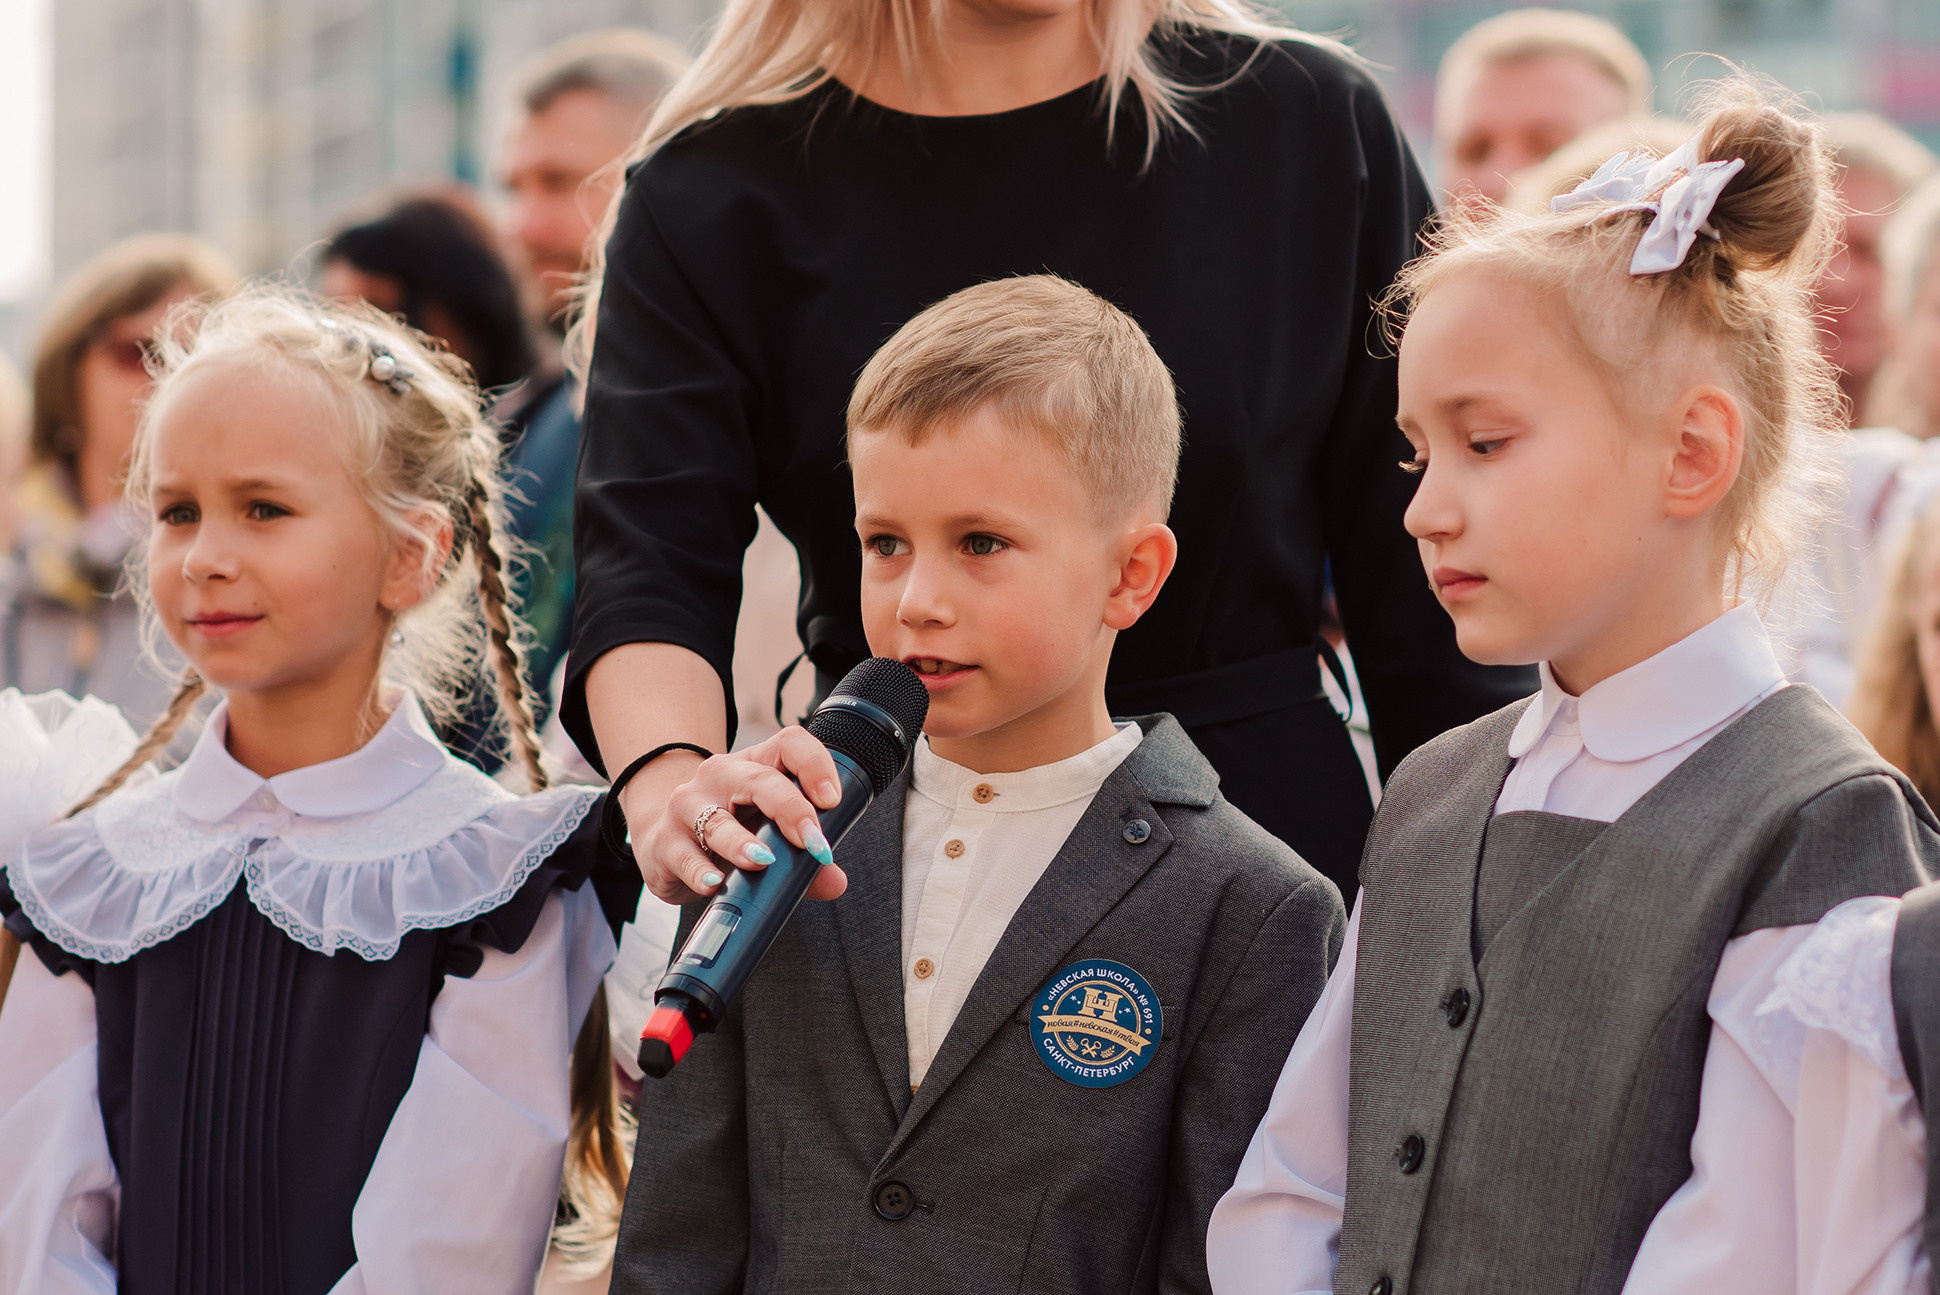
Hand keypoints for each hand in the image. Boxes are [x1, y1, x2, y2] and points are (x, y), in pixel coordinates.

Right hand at [631, 726, 848, 903]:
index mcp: (756, 765)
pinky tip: (715, 884)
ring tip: (762, 861)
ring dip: (741, 843)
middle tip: (813, 842)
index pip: (789, 744)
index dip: (815, 766)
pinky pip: (683, 855)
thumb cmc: (728, 833)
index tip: (833, 801)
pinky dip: (700, 872)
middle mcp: (721, 775)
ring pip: (717, 820)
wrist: (663, 840)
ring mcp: (688, 805)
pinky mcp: (664, 840)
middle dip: (791, 809)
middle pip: (759, 779)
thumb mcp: (767, 838)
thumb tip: (835, 882)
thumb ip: (802, 861)